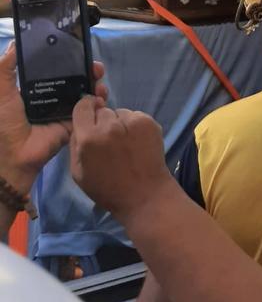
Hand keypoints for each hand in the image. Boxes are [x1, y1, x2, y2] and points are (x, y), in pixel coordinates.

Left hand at [0, 43, 106, 193]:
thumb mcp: (1, 90)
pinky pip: (88, 111)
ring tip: (100, 78)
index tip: (80, 49)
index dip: (68, 59)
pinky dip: (97, 102)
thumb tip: (15, 42)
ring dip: (95, 84)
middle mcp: (50, 97)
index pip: (55, 69)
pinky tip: (101, 95)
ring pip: (83, 92)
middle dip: (87, 70)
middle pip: (74, 78)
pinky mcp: (71, 123)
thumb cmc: (4, 120)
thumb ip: (6, 67)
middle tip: (95, 66)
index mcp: (34, 88)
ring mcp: (62, 110)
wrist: (13, 155)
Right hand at [71, 97, 170, 218]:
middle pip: (102, 111)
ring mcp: (131, 121)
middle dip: (102, 123)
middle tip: (108, 142)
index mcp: (89, 138)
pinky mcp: (148, 121)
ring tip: (124, 144)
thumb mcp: (78, 172)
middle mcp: (110, 125)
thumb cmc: (107, 189)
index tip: (89, 117)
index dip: (85, 110)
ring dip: (119, 123)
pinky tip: (136, 143)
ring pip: (119, 112)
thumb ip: (75, 143)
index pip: (82, 106)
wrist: (144, 195)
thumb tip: (80, 123)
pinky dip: (133, 125)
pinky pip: (134, 116)